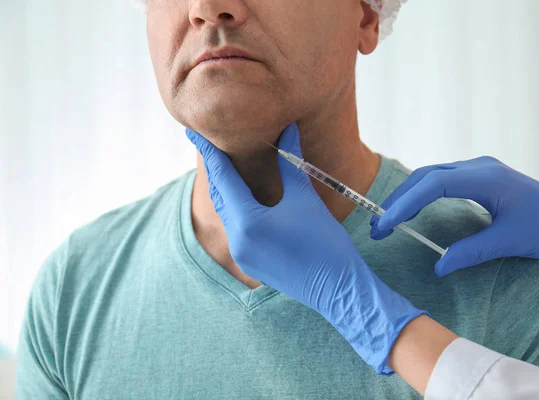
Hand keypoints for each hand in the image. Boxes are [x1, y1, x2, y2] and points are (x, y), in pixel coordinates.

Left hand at [186, 123, 426, 373]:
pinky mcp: (250, 264)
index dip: (208, 152)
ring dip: (225, 190)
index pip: (222, 177)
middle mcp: (237, 240)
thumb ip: (290, 162)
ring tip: (224, 167)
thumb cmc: (324, 241)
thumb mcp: (305, 198)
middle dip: (214, 170)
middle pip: (219, 196)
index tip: (192, 132)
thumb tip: (287, 129)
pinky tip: (244, 199)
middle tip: (208, 144)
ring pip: (226, 214)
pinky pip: (236, 230)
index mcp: (247, 221)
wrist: (337, 289)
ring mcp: (241, 255)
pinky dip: (236, 209)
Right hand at [370, 156, 538, 294]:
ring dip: (408, 195)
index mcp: (486, 178)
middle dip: (398, 199)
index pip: (433, 185)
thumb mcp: (509, 242)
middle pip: (426, 176)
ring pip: (431, 176)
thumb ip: (471, 252)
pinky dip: (421, 194)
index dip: (405, 204)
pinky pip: (441, 180)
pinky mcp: (480, 177)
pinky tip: (412, 209)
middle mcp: (479, 167)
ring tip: (388, 219)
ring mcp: (479, 170)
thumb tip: (438, 267)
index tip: (386, 224)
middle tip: (378, 226)